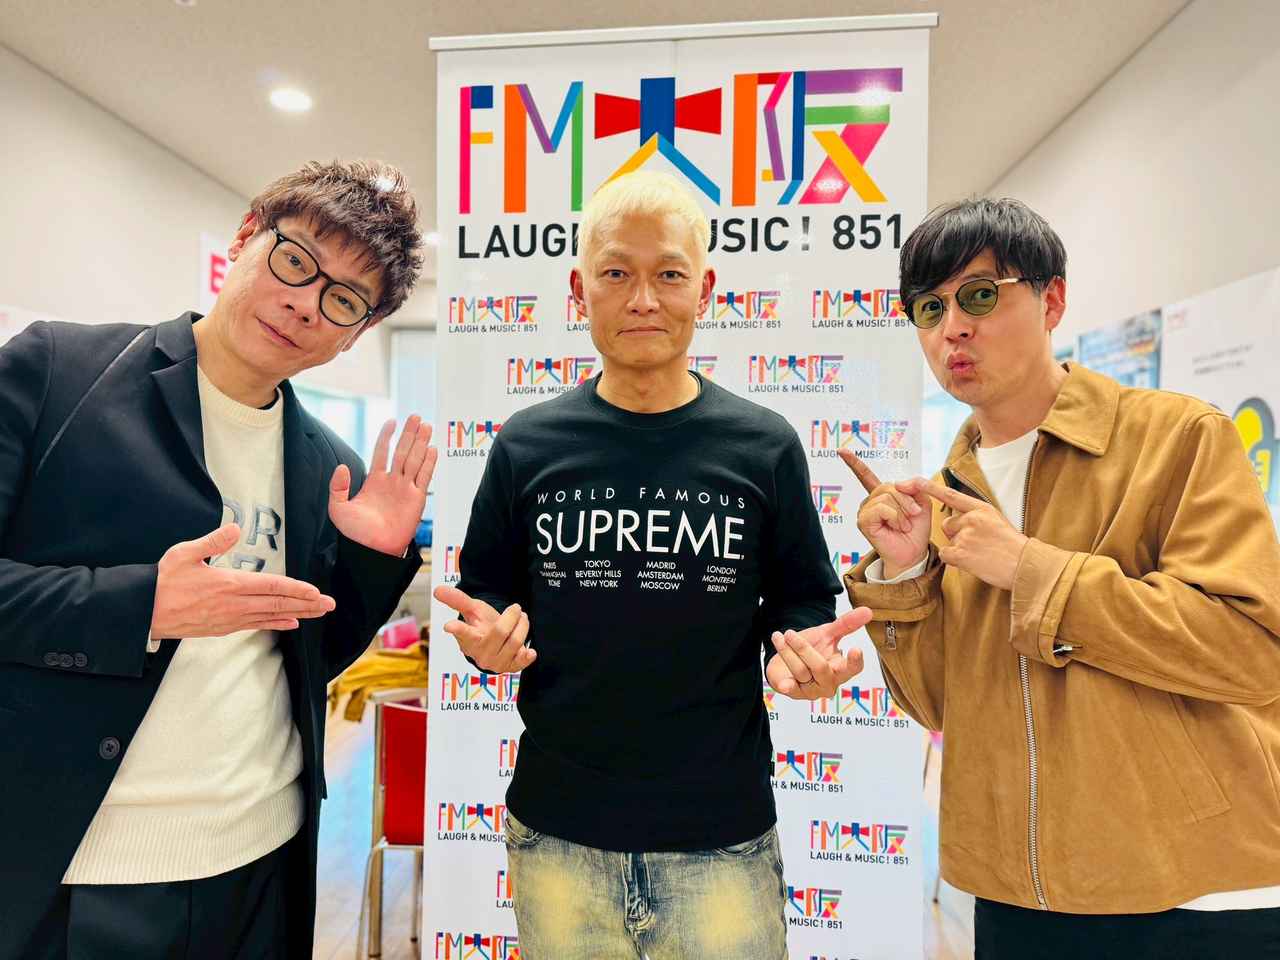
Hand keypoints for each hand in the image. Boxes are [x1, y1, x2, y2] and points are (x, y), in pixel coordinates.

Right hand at [149, 524, 334, 638]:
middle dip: (307, 605)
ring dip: (296, 615)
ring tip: (317, 614)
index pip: (271, 587)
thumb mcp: (184, 554)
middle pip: (277, 605)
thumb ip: (212, 540)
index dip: (296, 590)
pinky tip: (289, 623)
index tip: (316, 592)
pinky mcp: (221, 628)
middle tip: (330, 606)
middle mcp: (233, 605)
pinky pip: (255, 626)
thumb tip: (234, 527)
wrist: (142, 612)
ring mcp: (228, 619)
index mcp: (228, 585)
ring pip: (270, 617)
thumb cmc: (162, 581)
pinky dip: (275, 624)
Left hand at [329, 416, 436, 556]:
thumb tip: (342, 467)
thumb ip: (337, 487)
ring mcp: (406, 489)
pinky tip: (432, 449)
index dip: (387, 437)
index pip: (382, 452)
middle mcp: (392, 482)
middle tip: (416, 417)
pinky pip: (424, 477)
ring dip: (421, 443)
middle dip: (410, 434)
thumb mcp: (338, 508)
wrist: (372, 551)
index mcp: (374, 481)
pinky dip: (429, 463)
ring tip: (426, 426)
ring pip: (415, 460)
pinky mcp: (417, 499)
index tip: (392, 421)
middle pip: (403, 451)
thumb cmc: (355, 534)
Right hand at [433, 585, 536, 673]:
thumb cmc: (482, 625)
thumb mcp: (472, 611)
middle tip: (516, 608)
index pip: (463, 633)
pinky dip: (527, 656)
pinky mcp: (510, 668)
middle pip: (500, 631)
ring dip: (523, 627)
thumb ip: (457, 600)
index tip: (449, 626)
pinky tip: (530, 651)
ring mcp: (496, 663)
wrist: (495, 645)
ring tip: (523, 619)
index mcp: (469, 639)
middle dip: (511, 616)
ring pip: (515, 642)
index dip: (456, 629)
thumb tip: (437, 590)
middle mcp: (481, 653)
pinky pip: (522, 662)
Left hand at [766, 608, 870, 699]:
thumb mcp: (828, 634)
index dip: (855, 660)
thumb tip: (867, 610)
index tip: (856, 649)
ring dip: (787, 652)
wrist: (787, 660)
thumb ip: (846, 624)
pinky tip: (782, 685)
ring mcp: (812, 691)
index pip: (853, 668)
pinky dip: (786, 686)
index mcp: (841, 670)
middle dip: (803, 648)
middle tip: (789, 633)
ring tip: (779, 637)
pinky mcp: (795, 693)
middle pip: (820, 667)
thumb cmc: (812, 649)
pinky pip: (790, 688)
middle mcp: (829, 683)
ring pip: (801, 671)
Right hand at [840, 451, 931, 577]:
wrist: (914, 552)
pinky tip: (897, 527)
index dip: (854, 463)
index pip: (865, 476)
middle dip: (907, 500)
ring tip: (904, 525)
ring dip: (903, 511)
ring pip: (886, 496)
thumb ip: (915, 486)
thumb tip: (898, 483)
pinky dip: (895, 517)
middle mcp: (870, 501)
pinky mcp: (863, 521)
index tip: (841, 451)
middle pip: (889, 486)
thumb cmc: (916, 530)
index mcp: (882, 495)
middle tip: (914, 515)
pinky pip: (882, 508)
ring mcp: (865, 511)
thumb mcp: (922, 502)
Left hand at [920, 480, 1027, 590]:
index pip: (952, 495)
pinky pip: (946, 554)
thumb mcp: (997, 521)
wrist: (1024, 564)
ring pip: (949, 540)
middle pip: (947, 524)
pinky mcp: (961, 553)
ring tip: (979, 554)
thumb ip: (977, 517)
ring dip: (958, 548)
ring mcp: (966, 535)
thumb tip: (958, 520)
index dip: (931, 488)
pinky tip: (971, 561)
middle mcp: (972, 519)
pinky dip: (954, 560)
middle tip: (976, 544)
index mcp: (982, 508)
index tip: (916, 482)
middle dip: (956, 534)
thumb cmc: (1012, 546)